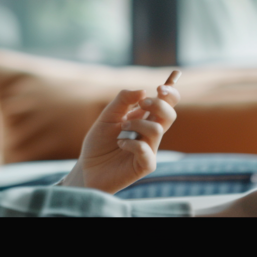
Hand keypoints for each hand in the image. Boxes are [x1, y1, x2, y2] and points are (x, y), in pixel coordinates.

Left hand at [62, 81, 179, 193]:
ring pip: (156, 130)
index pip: (167, 105)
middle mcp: (151, 134)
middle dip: (158, 105)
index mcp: (145, 119)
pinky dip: (131, 143)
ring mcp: (150, 150)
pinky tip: (120, 144)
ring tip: (120, 130)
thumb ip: (123, 100)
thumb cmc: (99, 143)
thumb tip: (144, 91)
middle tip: (142, 103)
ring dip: (136, 124)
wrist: (87, 168)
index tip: (160, 88)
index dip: (170, 94)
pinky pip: (145, 150)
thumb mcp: (107, 116)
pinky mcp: (145, 165)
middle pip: (170, 115)